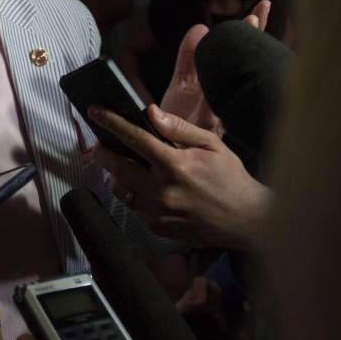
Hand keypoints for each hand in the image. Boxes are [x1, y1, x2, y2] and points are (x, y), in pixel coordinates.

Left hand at [91, 104, 269, 248]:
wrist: (246, 220)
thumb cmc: (230, 177)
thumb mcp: (211, 144)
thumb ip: (179, 129)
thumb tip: (151, 113)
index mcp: (175, 165)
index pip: (134, 138)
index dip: (111, 123)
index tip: (94, 111)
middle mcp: (161, 190)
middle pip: (117, 167)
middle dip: (103, 152)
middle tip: (100, 143)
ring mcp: (157, 212)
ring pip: (121, 190)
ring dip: (116, 175)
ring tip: (122, 164)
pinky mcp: (157, 227)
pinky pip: (134, 207)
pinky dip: (133, 194)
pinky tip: (144, 186)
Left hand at [159, 1, 270, 128]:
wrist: (166, 156)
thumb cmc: (175, 123)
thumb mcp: (181, 85)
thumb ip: (188, 58)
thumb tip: (201, 27)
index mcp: (220, 86)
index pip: (239, 55)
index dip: (252, 30)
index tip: (264, 5)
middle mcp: (224, 99)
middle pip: (243, 66)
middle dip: (252, 39)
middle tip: (257, 14)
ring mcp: (215, 116)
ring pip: (230, 85)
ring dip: (239, 59)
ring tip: (250, 26)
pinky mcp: (201, 131)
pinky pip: (208, 112)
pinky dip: (213, 97)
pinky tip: (221, 76)